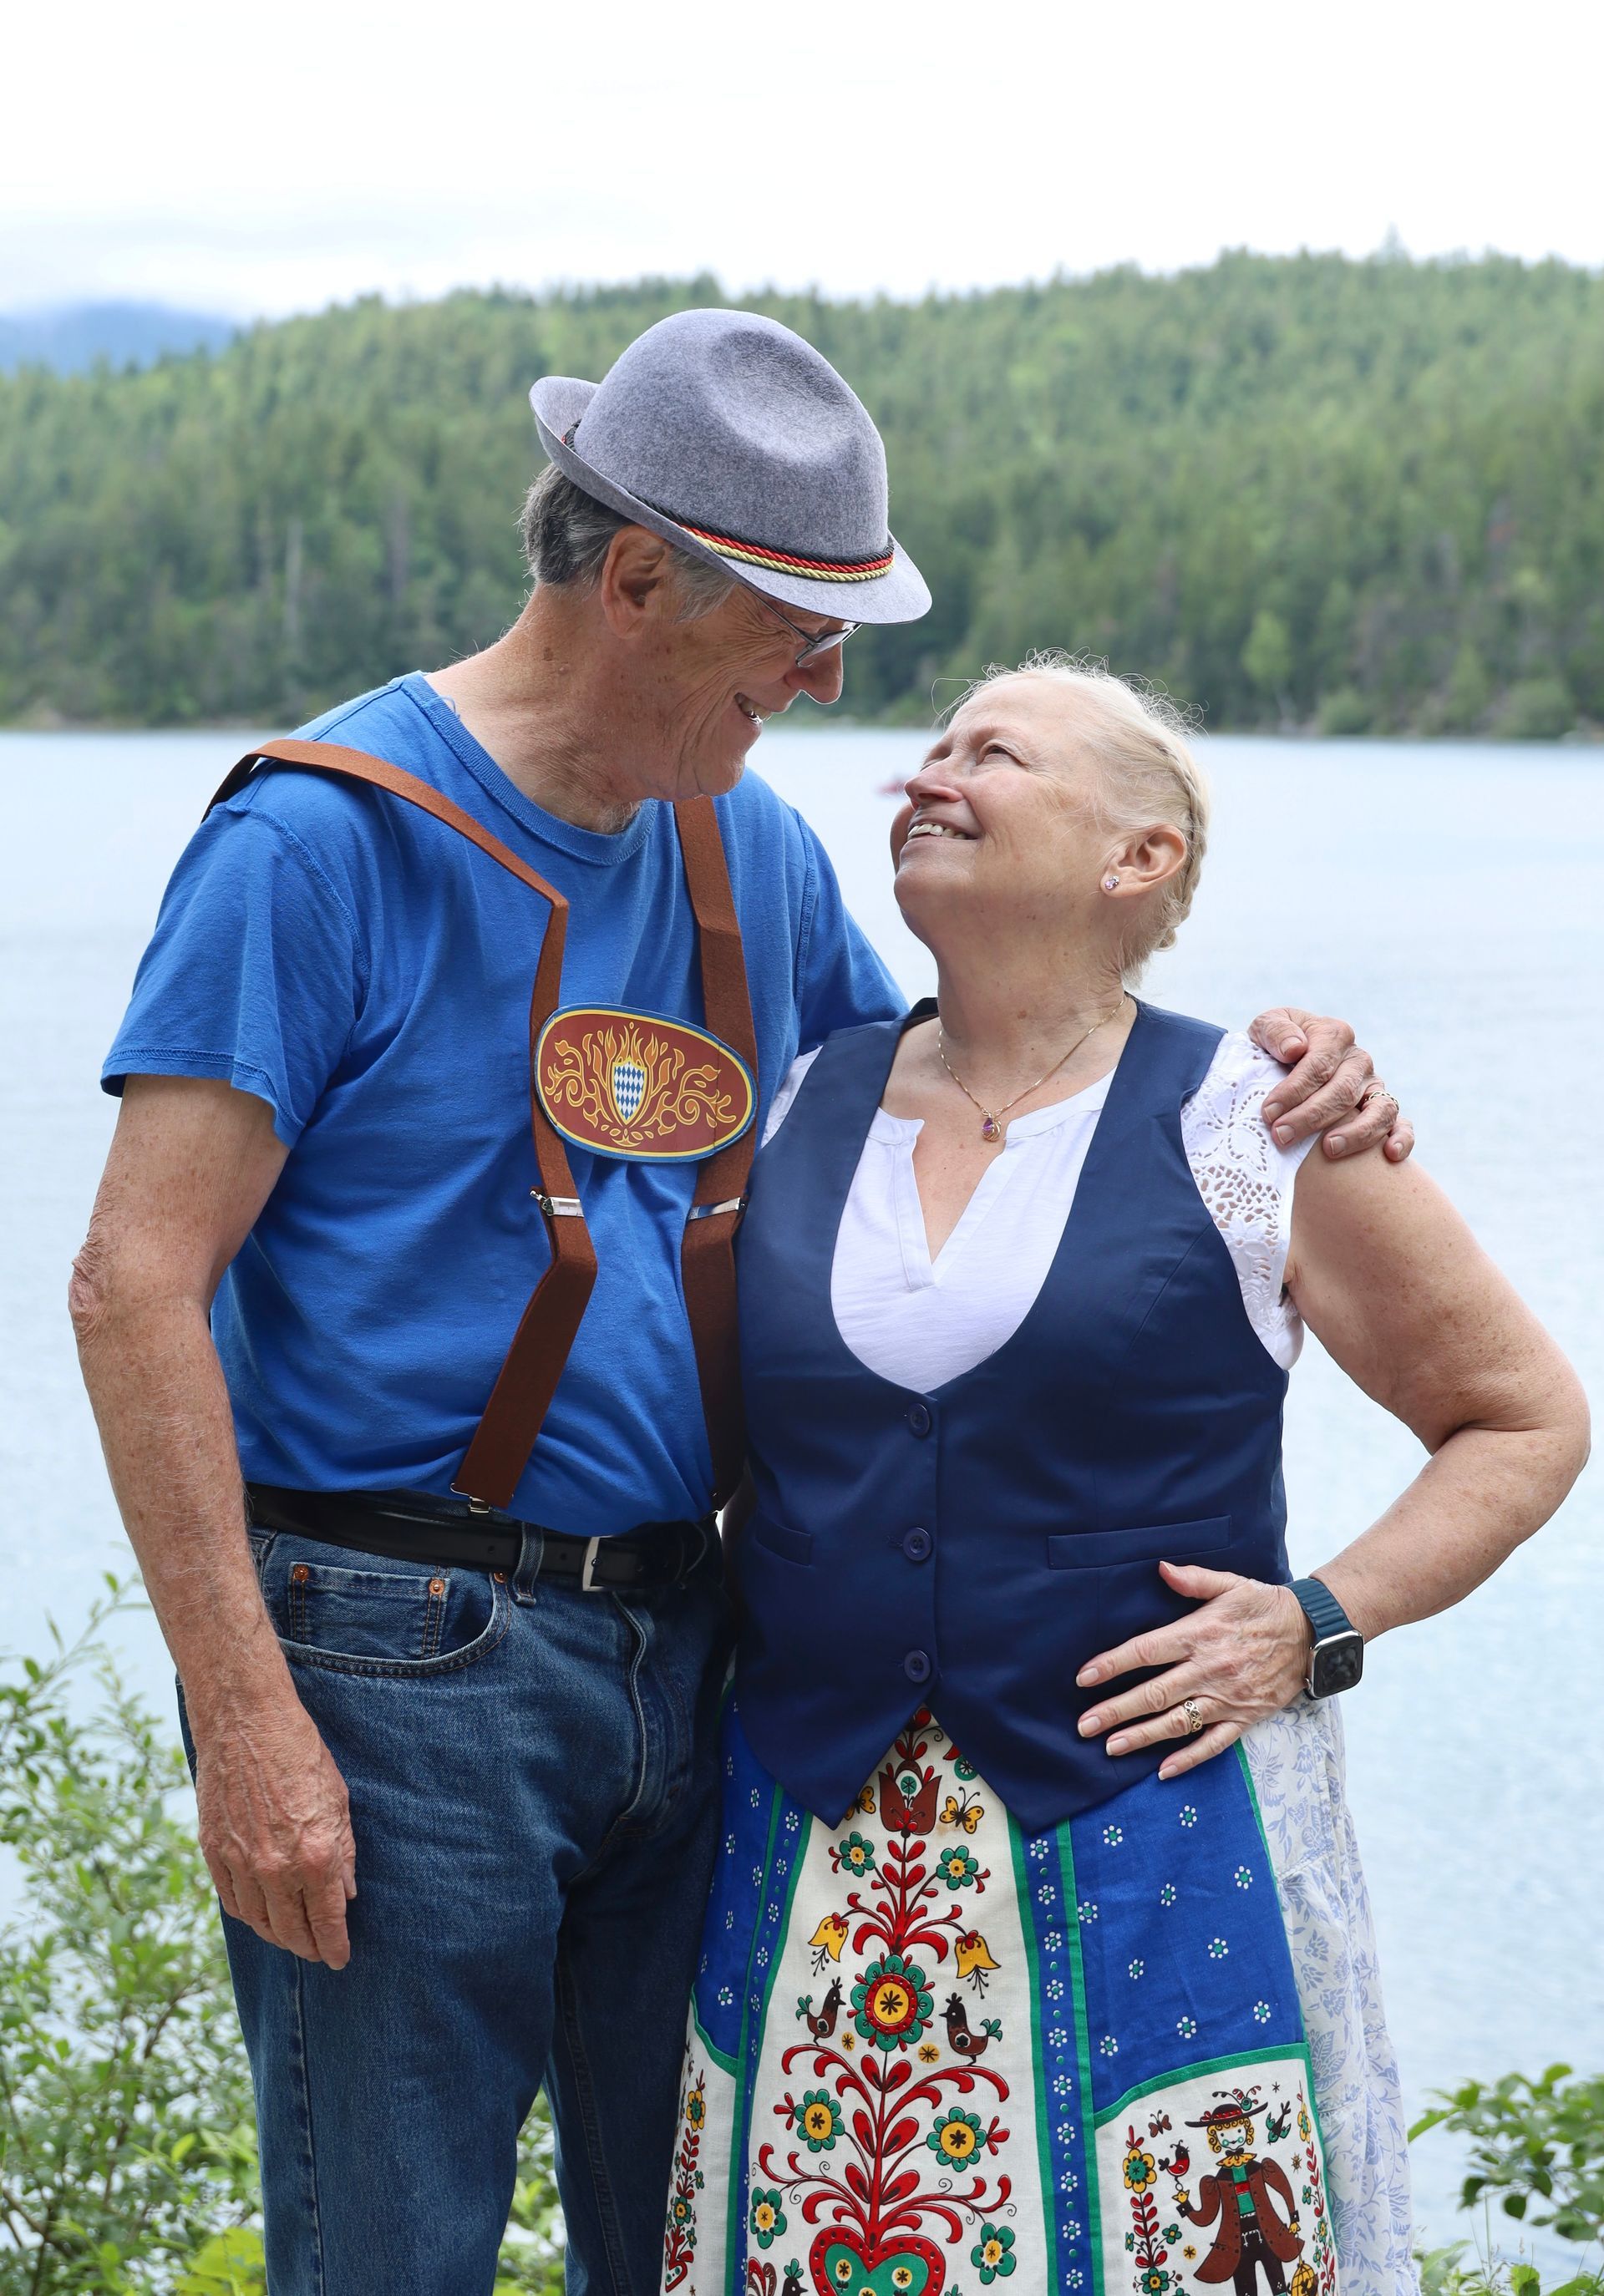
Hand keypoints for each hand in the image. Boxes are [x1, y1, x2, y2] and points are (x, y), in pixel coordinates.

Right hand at [193, 1694, 356, 1965]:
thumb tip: (347, 1894)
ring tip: (292, 1938)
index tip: (340, 1959)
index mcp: (314, 1856)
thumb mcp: (339, 1800)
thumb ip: (344, 1852)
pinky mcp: (213, 1853)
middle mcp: (276, 1868)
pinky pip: (232, 1902)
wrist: (247, 1723)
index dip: (334, 1946)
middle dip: (308, 1948)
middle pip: (291, 1931)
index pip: (326, 1921)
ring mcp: (240, 1864)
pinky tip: (260, 1915)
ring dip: (278, 1936)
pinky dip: (248, 1915)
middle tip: (318, 1952)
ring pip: (259, 1923)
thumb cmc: (301, 1754)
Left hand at [1074, 1563, 1310, 1777]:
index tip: (1083, 1677)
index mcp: (1200, 1634)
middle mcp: (1209, 1669)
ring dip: (1141, 1737)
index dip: (1113, 1665)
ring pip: (1177, 1722)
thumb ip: (1193, 1580)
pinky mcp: (1245, 1717)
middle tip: (1084, 1726)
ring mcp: (1227, 1697)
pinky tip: (1164, 1771)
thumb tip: (1160, 1568)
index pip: (1146, 1651)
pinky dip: (1188, 1759)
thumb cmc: (1264, 1606)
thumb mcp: (1230, 1584)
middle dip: (1116, 1711)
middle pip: (1154, 1693)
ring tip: (1110, 1748)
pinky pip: (1213, 1743)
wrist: (1313, 1633)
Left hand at [1248, 1008, 1413, 1162]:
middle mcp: (1358, 1060)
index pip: (1319, 1065)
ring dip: (1357, 1132)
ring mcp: (1373, 1086)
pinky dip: (1402, 1138)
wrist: (1283, 1062)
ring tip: (1329, 1149)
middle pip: (1343, 1091)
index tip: (1269, 1112)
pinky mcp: (1382, 1109)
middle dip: (1311, 1116)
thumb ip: (1275, 1031)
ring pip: (1379, 1109)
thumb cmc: (1274, 1046)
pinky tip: (1390, 1155)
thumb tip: (1295, 1049)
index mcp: (1334, 1035)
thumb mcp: (1265, 1026)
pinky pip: (1401, 1124)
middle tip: (1282, 1136)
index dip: (1294, 1090)